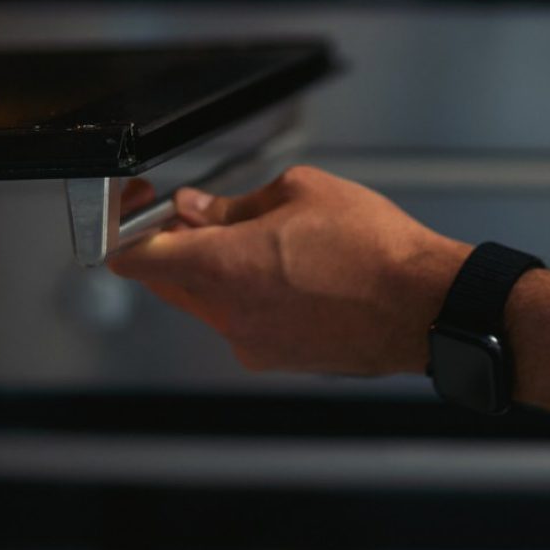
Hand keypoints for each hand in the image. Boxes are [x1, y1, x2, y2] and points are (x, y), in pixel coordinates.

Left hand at [107, 165, 469, 376]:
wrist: (422, 304)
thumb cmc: (371, 247)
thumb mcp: (298, 192)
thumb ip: (236, 203)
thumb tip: (200, 209)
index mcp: (222, 269)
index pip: (137, 259)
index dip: (127, 228)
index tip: (137, 207)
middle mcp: (228, 316)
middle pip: (168, 282)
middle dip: (174, 244)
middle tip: (197, 211)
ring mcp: (253, 344)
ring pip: (206, 301)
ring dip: (215, 267)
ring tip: (261, 235)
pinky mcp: (279, 358)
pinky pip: (242, 320)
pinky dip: (247, 292)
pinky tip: (286, 266)